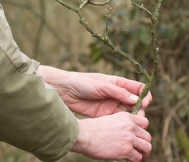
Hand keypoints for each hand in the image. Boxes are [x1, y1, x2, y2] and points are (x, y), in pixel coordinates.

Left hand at [37, 66, 151, 116]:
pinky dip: (123, 124)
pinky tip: (125, 128)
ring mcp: (111, 105)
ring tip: (133, 123)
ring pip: (127, 112)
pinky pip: (118, 120)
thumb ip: (118, 93)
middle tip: (139, 116)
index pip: (136, 88)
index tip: (146, 102)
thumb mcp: (102, 86)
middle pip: (134, 102)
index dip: (144, 95)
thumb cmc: (83, 83)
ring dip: (133, 117)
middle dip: (140, 109)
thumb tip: (136, 100)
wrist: (66, 90)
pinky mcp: (104, 115)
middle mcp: (116, 94)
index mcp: (117, 83)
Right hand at [72, 110, 151, 161]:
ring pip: (147, 148)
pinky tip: (128, 159)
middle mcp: (130, 126)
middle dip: (143, 143)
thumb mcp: (110, 118)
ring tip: (137, 156)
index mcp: (126, 117)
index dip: (142, 130)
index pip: (145, 122)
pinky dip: (135, 160)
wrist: (85, 135)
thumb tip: (129, 132)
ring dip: (143, 153)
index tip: (137, 136)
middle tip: (138, 148)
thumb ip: (122, 123)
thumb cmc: (93, 128)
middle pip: (148, 136)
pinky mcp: (126, 151)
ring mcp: (129, 139)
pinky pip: (138, 158)